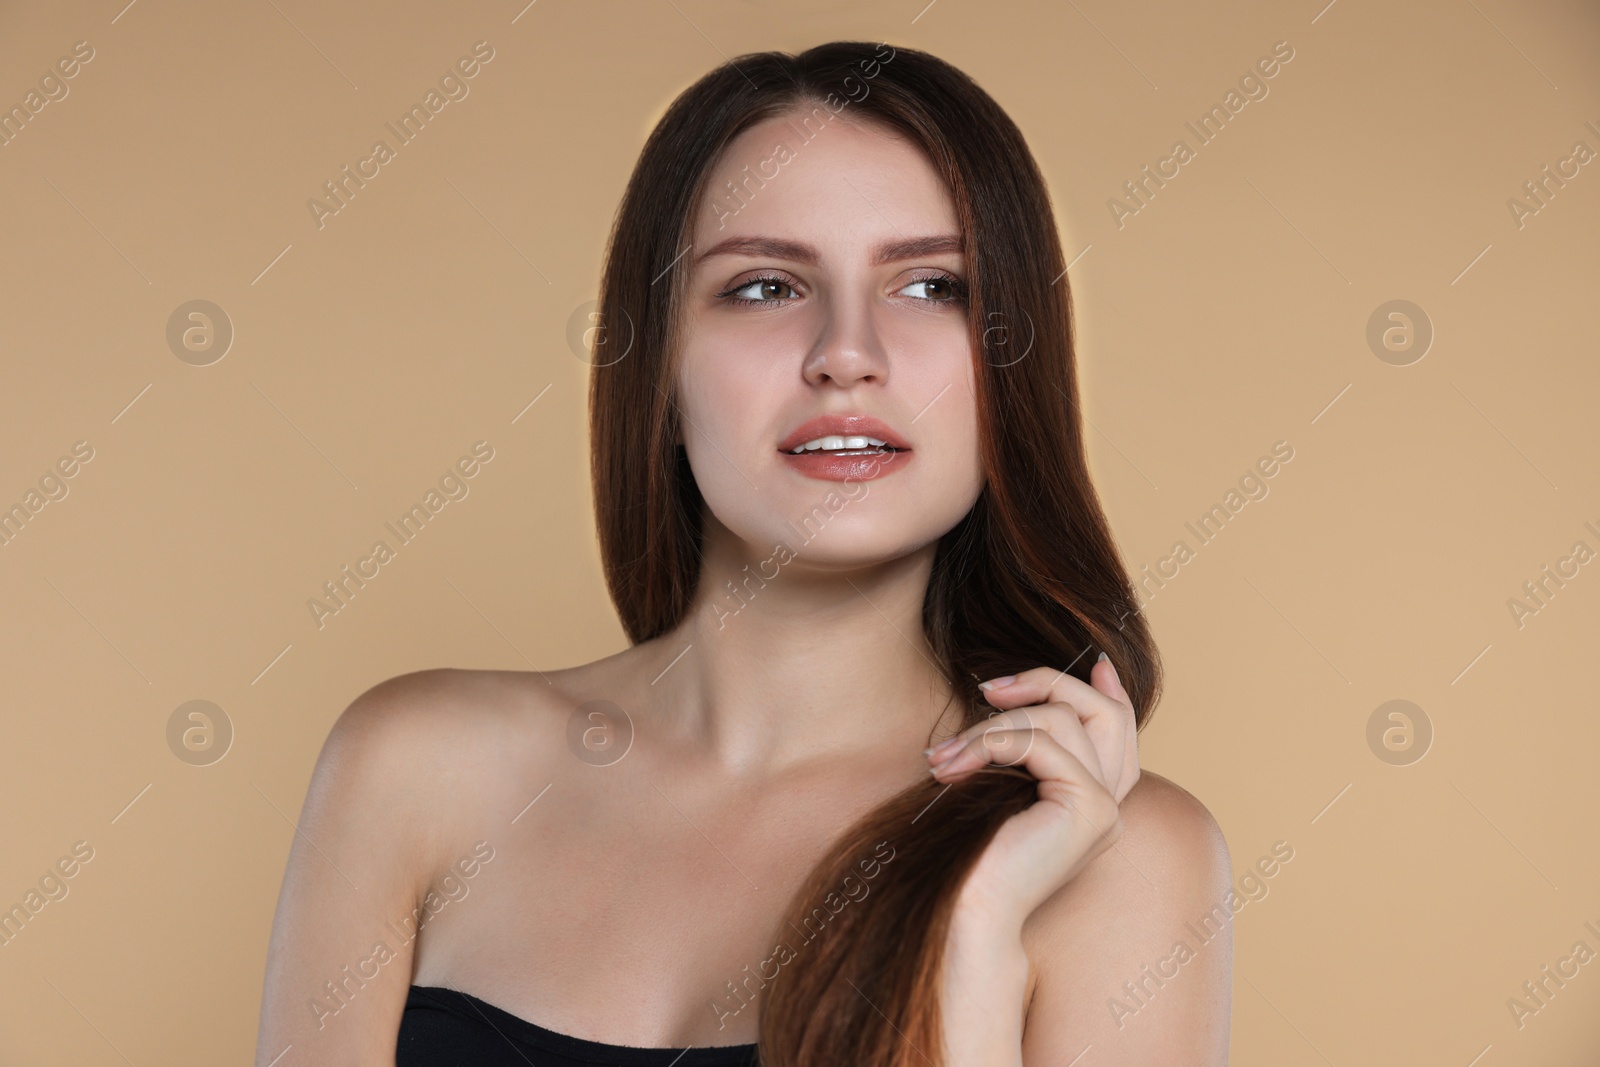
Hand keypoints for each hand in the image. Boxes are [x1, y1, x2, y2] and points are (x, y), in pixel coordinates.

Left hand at [924, 654, 1139, 930]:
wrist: (964, 908)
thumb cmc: (968, 849)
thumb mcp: (996, 781)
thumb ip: (1019, 744)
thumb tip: (1014, 692)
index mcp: (1093, 799)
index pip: (1118, 727)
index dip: (1109, 690)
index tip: (1093, 660)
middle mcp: (1111, 803)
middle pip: (1100, 710)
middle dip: (1044, 682)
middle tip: (985, 688)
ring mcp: (1107, 807)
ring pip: (1059, 720)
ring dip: (991, 726)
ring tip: (942, 758)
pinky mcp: (1090, 808)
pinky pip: (1040, 744)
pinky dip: (990, 744)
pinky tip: (952, 768)